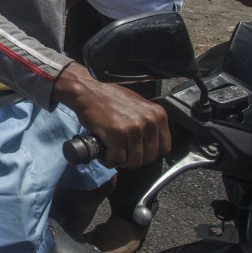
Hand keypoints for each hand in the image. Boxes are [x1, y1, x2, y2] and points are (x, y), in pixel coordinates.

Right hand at [52, 63, 169, 168]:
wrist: (87, 90)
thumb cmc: (109, 97)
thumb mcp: (138, 106)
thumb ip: (147, 122)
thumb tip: (150, 145)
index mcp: (158, 115)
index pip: (164, 148)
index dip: (149, 154)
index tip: (137, 153)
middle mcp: (149, 121)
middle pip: (149, 158)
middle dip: (133, 159)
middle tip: (121, 154)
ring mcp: (134, 128)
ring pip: (134, 162)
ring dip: (121, 161)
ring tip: (111, 153)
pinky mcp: (117, 135)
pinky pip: (117, 159)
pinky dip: (109, 160)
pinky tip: (104, 153)